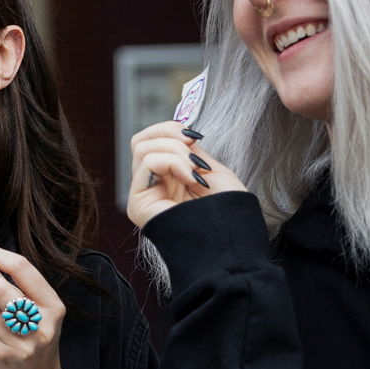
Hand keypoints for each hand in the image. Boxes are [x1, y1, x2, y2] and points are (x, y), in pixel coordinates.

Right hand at [126, 121, 246, 228]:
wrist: (231, 239)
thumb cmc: (227, 212)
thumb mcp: (209, 170)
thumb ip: (189, 151)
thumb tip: (180, 132)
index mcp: (167, 179)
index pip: (152, 141)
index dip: (170, 129)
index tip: (195, 136)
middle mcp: (152, 186)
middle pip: (140, 140)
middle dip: (168, 134)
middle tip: (192, 147)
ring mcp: (144, 194)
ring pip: (142, 148)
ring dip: (174, 150)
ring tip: (193, 170)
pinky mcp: (138, 203)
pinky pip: (146, 163)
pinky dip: (171, 162)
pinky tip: (189, 178)